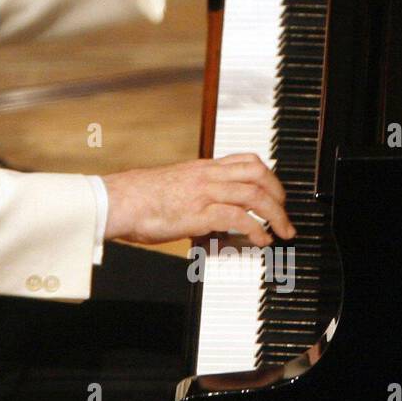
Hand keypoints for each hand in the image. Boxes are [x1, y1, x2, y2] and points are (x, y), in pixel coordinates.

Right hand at [103, 153, 294, 247]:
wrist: (117, 201)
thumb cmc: (138, 198)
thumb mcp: (174, 187)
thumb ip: (194, 194)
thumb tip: (206, 211)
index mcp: (202, 168)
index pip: (247, 161)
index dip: (269, 177)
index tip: (276, 195)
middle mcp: (207, 176)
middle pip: (259, 174)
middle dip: (279, 195)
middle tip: (284, 215)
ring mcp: (204, 193)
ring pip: (254, 194)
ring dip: (275, 215)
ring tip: (281, 232)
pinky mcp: (198, 213)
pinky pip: (238, 217)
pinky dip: (256, 229)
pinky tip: (260, 239)